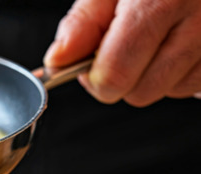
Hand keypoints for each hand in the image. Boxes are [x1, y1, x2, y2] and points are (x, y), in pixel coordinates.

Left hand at [44, 0, 200, 106]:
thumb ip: (84, 21)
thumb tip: (59, 60)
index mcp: (159, 3)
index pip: (115, 75)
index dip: (93, 77)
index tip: (90, 63)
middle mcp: (196, 23)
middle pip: (139, 92)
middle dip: (122, 78)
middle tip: (124, 46)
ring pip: (167, 92)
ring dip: (153, 75)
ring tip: (157, 37)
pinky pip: (194, 86)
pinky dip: (181, 72)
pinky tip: (179, 41)